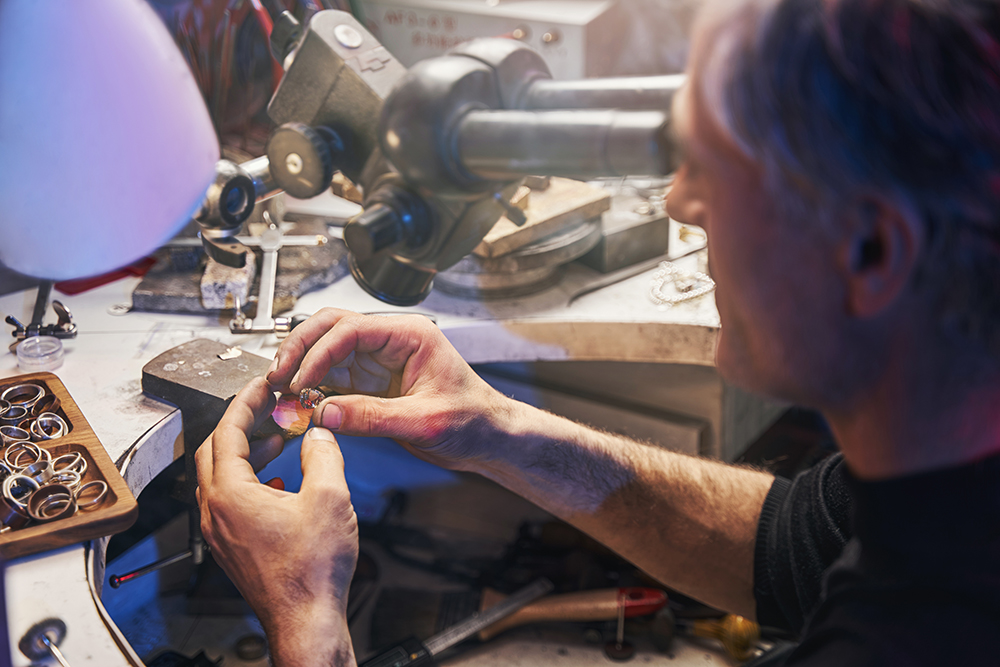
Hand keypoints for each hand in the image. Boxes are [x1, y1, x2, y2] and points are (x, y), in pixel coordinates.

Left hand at [196, 377, 357, 666]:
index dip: (245, 402)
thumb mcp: (330, 497)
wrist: (306, 620)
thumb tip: (318, 433)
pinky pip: (229, 500)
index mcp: (230, 494)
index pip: (226, 431)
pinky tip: (279, 482)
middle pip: (214, 451)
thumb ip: (323, 454)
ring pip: (220, 477)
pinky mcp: (231, 546)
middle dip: (241, 424)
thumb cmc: (312, 571)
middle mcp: (215, 512)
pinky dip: (249, 479)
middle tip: (266, 407)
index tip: (261, 385)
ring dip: (245, 453)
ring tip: (276, 440)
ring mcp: (220, 532)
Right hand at [265, 308, 512, 469]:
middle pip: (330, 327)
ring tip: (279, 390)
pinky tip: (297, 402)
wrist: (488, 438)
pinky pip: (331, 379)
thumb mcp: (424, 421)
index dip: (319, 351)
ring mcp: (377, 362)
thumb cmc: (473, 420)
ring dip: (300, 367)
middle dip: (300, 348)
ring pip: (325, 351)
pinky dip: (311, 388)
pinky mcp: (370, 385)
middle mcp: (390, 342)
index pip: (351, 328)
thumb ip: (373, 417)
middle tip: (277, 375)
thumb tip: (324, 412)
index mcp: (410, 335)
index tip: (300, 379)